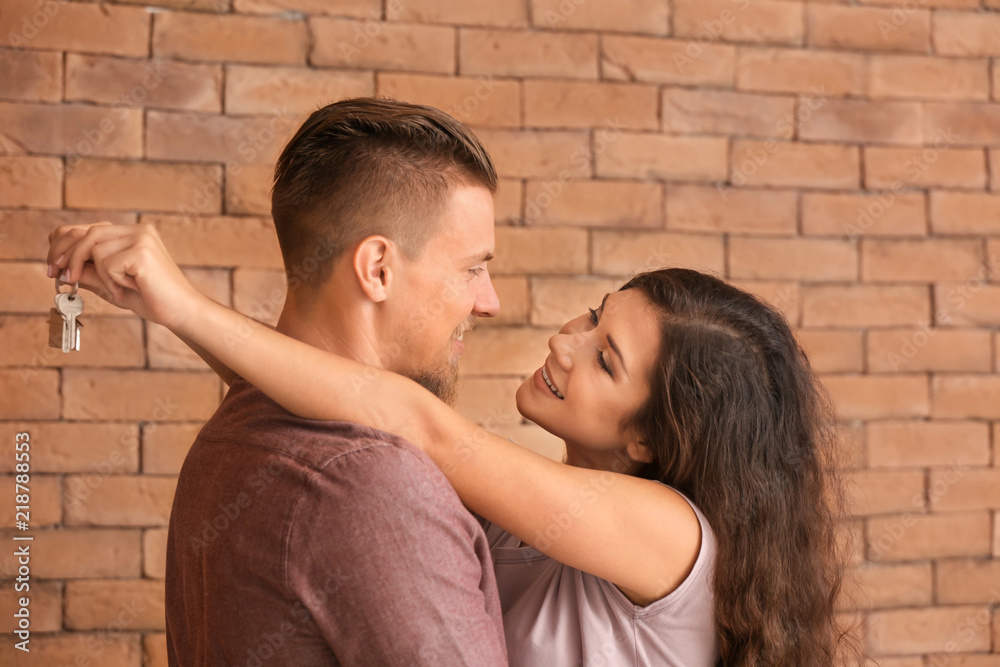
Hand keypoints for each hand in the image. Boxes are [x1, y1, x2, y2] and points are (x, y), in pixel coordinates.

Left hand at [47, 222, 203, 330]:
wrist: (181, 311)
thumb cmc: (152, 299)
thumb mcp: (113, 285)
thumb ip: (90, 273)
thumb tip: (60, 269)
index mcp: (132, 233)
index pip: (86, 229)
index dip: (63, 245)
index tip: (53, 267)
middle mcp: (137, 230)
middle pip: (85, 234)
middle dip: (66, 256)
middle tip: (57, 276)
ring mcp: (141, 238)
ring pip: (94, 249)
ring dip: (99, 275)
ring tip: (118, 290)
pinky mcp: (142, 252)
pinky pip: (106, 263)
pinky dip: (111, 281)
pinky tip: (129, 289)